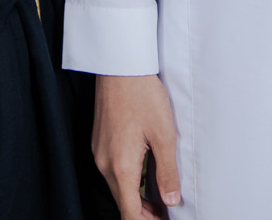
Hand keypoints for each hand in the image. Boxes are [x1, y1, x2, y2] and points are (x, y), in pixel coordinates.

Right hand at [94, 73, 181, 217]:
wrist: (120, 67)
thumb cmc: (142, 95)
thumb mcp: (164, 136)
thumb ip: (168, 172)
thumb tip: (172, 200)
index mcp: (121, 166)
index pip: (130, 213)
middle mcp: (105, 163)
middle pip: (123, 202)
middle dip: (144, 214)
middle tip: (167, 213)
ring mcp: (99, 153)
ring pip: (117, 187)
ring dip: (136, 197)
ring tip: (160, 197)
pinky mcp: (100, 142)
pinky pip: (112, 171)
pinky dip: (128, 180)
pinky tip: (145, 173)